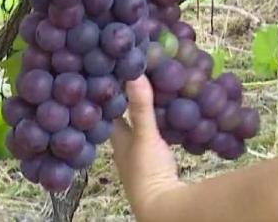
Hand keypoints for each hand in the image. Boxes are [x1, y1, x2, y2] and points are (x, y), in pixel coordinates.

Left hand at [110, 77, 183, 220]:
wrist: (162, 206)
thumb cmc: (147, 171)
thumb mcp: (145, 135)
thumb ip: (141, 106)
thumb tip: (135, 73)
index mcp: (116, 139)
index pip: (107, 111)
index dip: (110, 93)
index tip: (117, 72)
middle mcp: (124, 147)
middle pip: (122, 119)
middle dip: (128, 101)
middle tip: (139, 77)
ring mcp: (139, 156)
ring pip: (138, 128)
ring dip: (145, 113)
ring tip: (155, 91)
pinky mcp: (155, 163)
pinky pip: (155, 137)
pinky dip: (159, 126)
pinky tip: (169, 118)